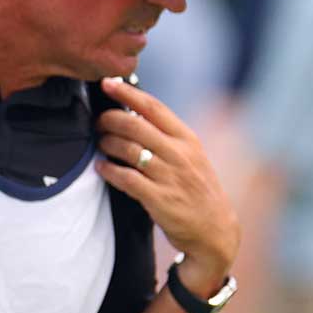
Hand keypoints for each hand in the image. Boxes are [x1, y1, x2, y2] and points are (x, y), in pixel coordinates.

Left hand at [93, 77, 239, 288]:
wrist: (214, 229)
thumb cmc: (195, 188)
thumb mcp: (190, 156)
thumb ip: (166, 136)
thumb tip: (132, 111)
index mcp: (187, 139)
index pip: (154, 107)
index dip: (127, 92)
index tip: (107, 82)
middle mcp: (180, 154)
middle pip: (135, 126)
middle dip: (110, 119)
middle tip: (98, 121)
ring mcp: (170, 177)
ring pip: (128, 150)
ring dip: (107, 144)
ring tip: (99, 144)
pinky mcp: (160, 199)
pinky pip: (127, 179)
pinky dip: (109, 171)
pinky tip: (101, 167)